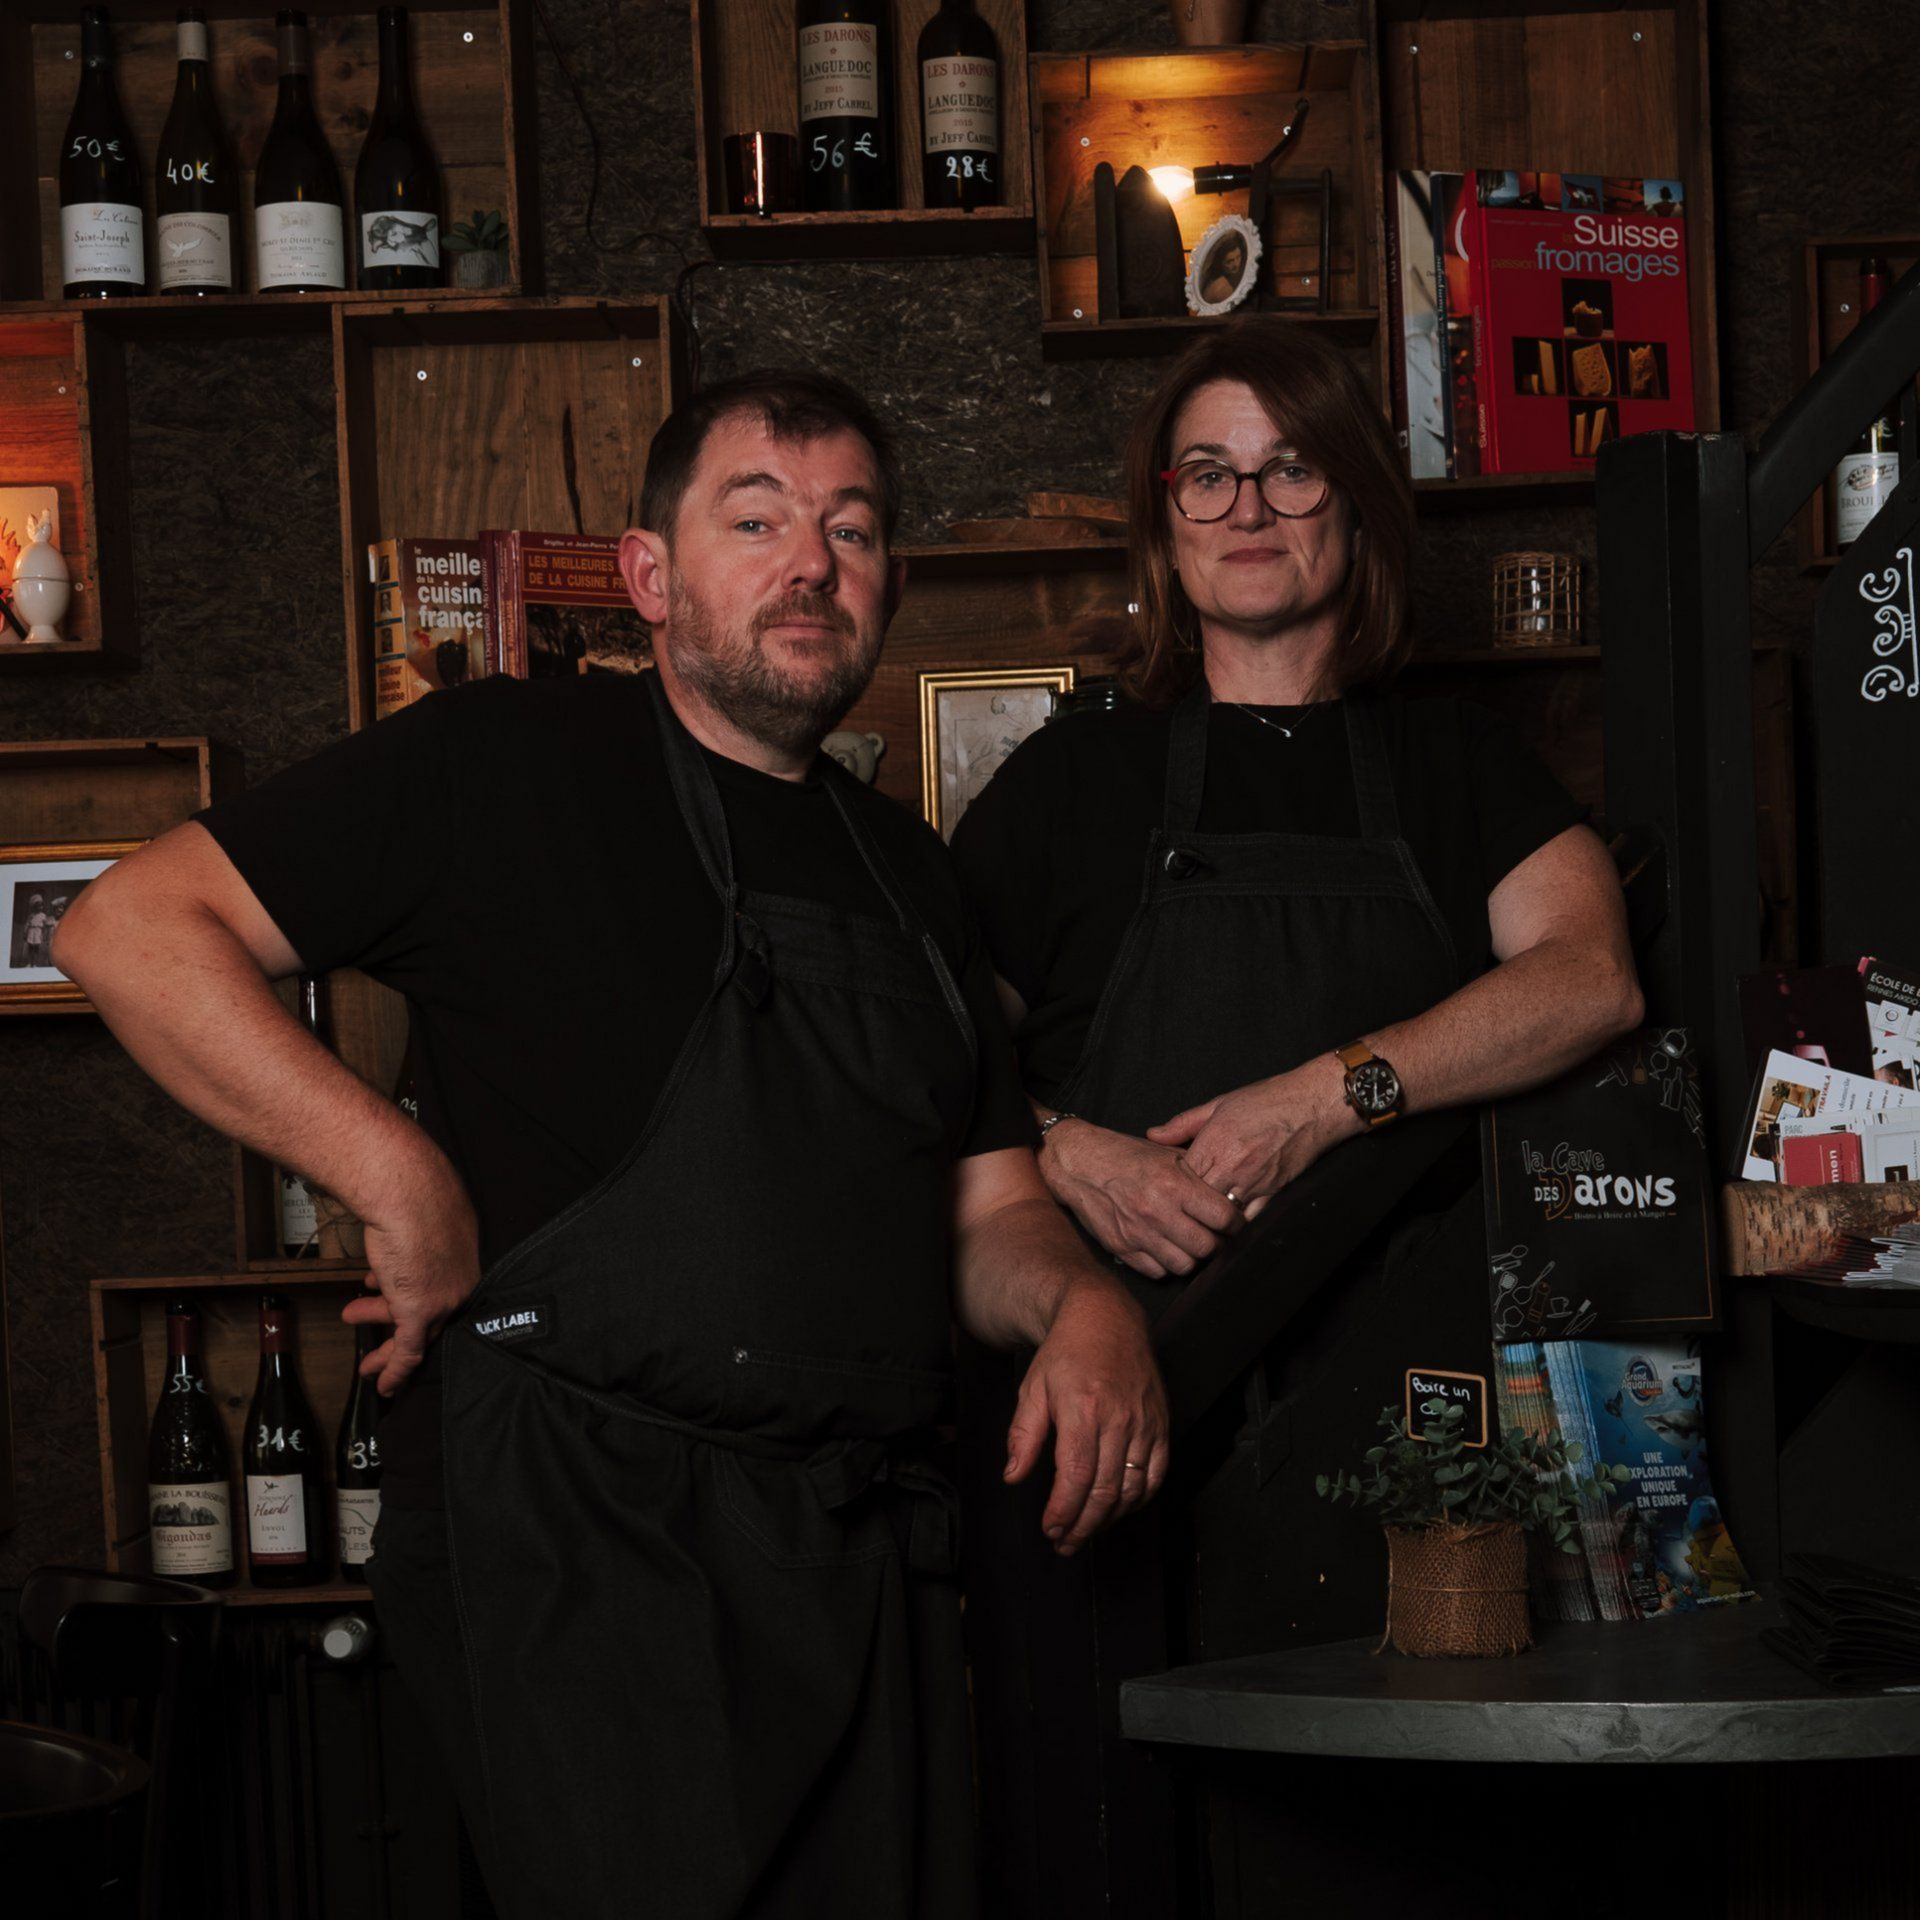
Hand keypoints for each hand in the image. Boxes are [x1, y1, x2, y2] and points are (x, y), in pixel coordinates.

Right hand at [339, 1161, 482, 1395]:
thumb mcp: (423, 1214)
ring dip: (387, 1347)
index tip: (399, 1304)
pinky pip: (409, 1350)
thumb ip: (419, 1231)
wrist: (407, 1190)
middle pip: (434, 1316)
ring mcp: (444, 1298)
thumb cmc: (413, 1192)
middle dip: (400, 1325)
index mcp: (466, 1258)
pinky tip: (383, 1385)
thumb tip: (401, 1227)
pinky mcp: (421, 1310)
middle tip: (381, 1330)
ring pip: (418, 1335)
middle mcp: (461, 1281)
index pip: (446, 1292)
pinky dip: (396, 1370)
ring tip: (364, 1355)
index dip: (420, 1300)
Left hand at [1003, 1279, 1169, 1554]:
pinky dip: (1139, 1499)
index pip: (1076, 1477)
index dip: (1064, 1511)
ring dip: (1109, 1519)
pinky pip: (1155, 1474)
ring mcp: (1145, 1423)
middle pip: (1105, 1490)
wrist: (1107, 1318)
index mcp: (1083, 1410)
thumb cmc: (1067, 1352)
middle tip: (1065, 1542)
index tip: (1051, 1528)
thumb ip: (1024, 1435)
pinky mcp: (1160, 1424)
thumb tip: (1014, 1475)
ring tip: (1087, 1532)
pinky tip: (1118, 1508)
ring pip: (1132, 1488)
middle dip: (1084, 1525)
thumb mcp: (1033, 1388)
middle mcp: (1119, 1419)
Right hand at [1040, 1119, 1243, 1278]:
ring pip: (1184, 1265)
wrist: (1079, 1164)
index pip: (1224, 1217)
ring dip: (1191, 1257)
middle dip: (1216, 1243)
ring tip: (1189, 1243)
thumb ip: (1199, 1174)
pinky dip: (1165, 1264)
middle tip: (1214, 1236)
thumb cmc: (1126, 1156)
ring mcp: (1138, 1233)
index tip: (1233, 1222)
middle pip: (1207, 1247)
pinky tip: (1165, 1247)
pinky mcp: (1121, 1247)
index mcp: (1173, 1184)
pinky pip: (1157, 1271)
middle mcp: (1157, 1211)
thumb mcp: (1166, 1154)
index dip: (1235, 1223)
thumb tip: (1230, 1192)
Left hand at [1146, 1056, 1360, 1207]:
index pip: (1181, 1177)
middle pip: (1198, 1200)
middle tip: (1178, 1212)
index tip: (1168, 1188)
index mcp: (1214, 1142)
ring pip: (1222, 1215)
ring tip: (1200, 1223)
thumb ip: (1183, 1124)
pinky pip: (1251, 1219)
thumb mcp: (1218, 1104)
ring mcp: (1254, 1182)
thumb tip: (1153, 1135)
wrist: (1313, 1105)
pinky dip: (1238, 1225)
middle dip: (1187, 1207)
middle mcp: (1232, 1165)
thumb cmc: (1267, 1100)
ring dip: (1211, 1220)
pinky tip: (1228, 1226)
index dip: (1171, 1186)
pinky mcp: (1274, 1193)